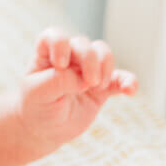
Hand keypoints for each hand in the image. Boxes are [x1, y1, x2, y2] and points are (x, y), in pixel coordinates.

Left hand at [18, 28, 136, 153]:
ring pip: (103, 53)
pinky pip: (119, 79)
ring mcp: (87, 71)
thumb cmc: (36, 106)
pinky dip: (128, 82)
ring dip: (106, 66)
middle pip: (84, 44)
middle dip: (90, 60)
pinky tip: (130, 90)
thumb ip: (58, 81)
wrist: (44, 130)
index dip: (61, 44)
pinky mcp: (102, 88)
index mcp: (47, 53)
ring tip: (99, 86)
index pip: (56, 36)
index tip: (61, 64)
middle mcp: (69, 57)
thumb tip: (84, 78)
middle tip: (89, 82)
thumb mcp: (38, 94)